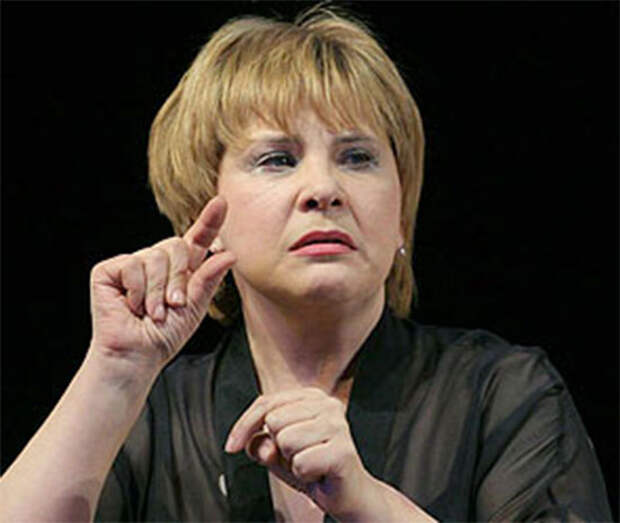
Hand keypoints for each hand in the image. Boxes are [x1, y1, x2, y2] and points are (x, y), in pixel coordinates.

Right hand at [88, 196, 235, 375]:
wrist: (136, 355)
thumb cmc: (164, 335)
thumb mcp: (195, 307)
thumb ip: (209, 279)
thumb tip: (229, 254)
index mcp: (181, 269)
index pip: (197, 239)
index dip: (209, 220)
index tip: (221, 202)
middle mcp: (158, 261)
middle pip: (176, 245)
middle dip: (178, 279)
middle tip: (172, 306)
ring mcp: (133, 263)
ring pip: (155, 256)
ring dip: (157, 292)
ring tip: (152, 312)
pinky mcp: (110, 269)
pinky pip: (132, 265)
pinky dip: (136, 290)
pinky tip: (131, 306)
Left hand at [225, 387, 373, 518]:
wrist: (348, 495)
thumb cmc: (314, 468)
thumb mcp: (278, 453)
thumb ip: (261, 443)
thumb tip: (261, 445)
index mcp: (312, 398)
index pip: (266, 402)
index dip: (245, 425)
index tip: (232, 445)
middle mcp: (328, 405)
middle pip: (274, 420)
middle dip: (278, 447)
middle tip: (298, 457)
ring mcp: (337, 426)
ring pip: (285, 441)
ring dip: (292, 461)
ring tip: (310, 464)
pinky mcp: (342, 451)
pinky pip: (300, 463)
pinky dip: (303, 475)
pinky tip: (318, 473)